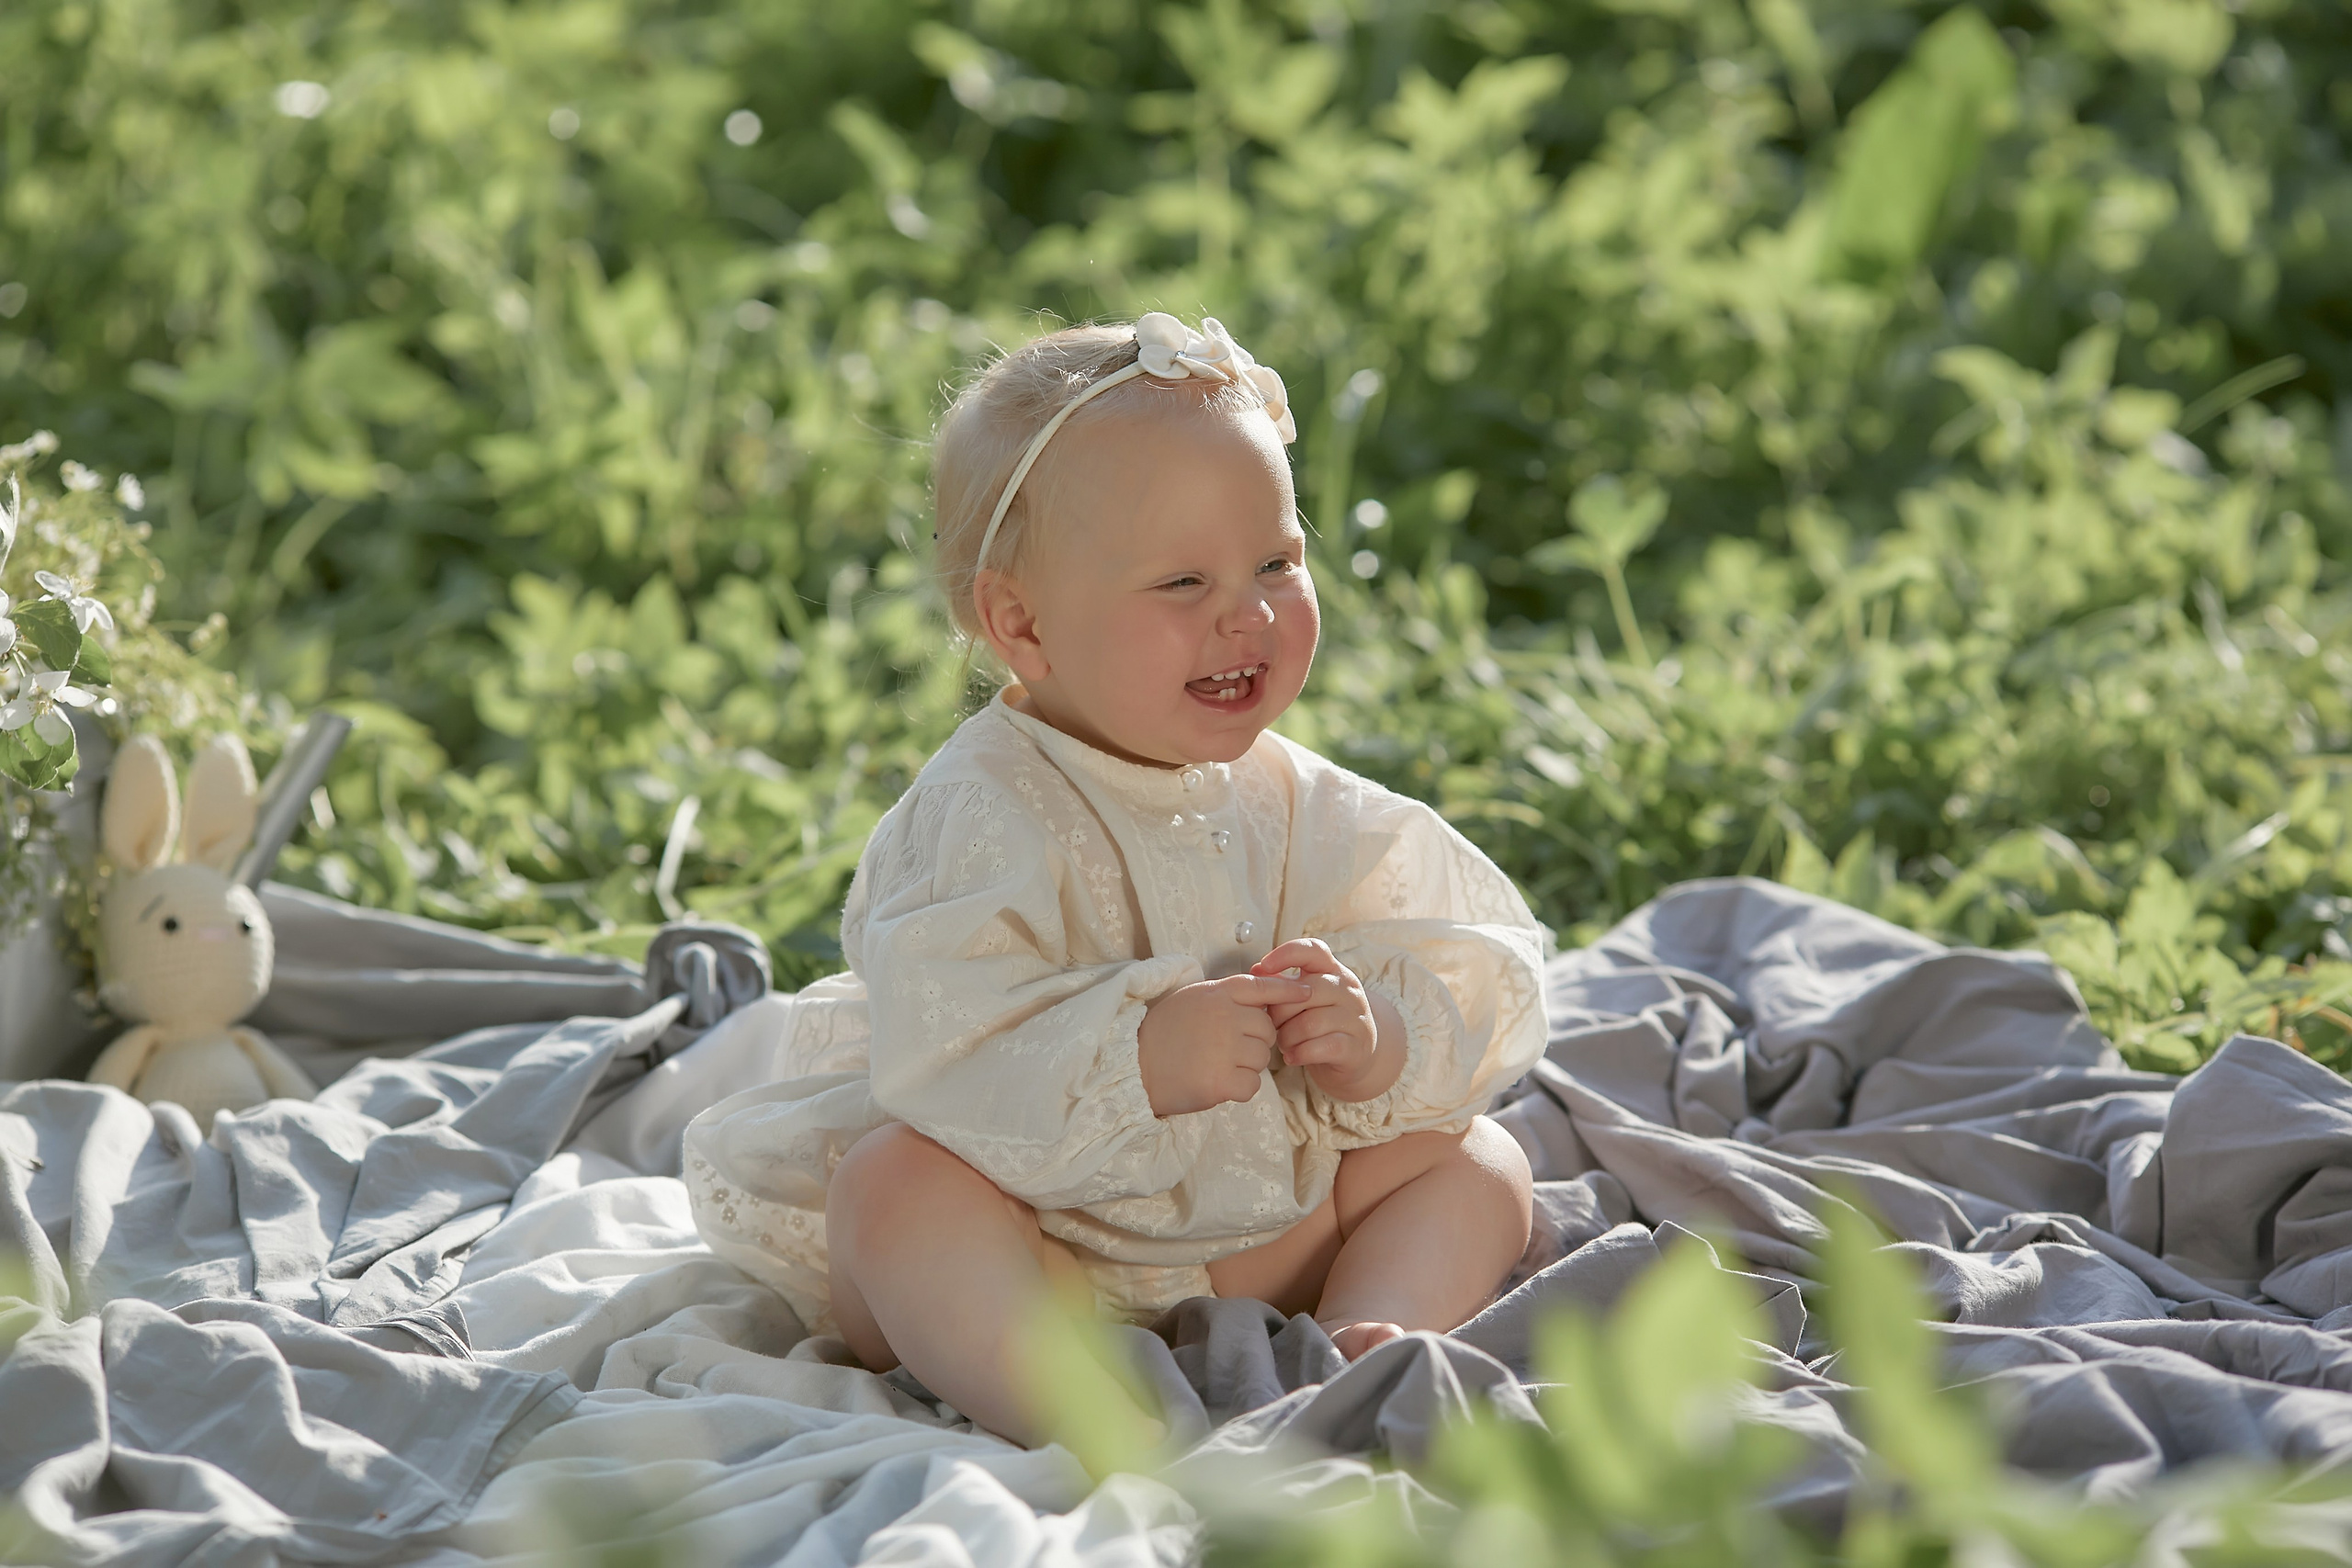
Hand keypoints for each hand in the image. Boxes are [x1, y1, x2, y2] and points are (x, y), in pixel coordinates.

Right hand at [1138, 974, 1309, 1116]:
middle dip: (1254, 1043)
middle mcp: (1225, 1016)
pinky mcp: (1221, 1080)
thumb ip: (1225, 997)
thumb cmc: (1162, 1033)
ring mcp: (1224, 1048)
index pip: (1263, 987)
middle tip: (1224, 1050)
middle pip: (1267, 1031)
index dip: (1287, 990)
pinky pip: (1251, 1085)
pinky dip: (1238, 1089)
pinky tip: (1214, 1083)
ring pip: (1261, 1060)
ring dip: (1245, 1067)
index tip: (1306, 994)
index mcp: (1217, 993)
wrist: (1133, 1067)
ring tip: (1213, 1065)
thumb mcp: (1192, 999)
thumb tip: (1262, 1001)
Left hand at [1250, 939, 1402, 1101]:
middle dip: (1279, 1013)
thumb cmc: (1323, 1021)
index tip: (1265, 966)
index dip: (1286, 954)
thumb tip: (1256, 970)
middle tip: (1274, 1026)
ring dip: (1287, 1038)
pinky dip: (1299, 1054)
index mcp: (1333, 971)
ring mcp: (1355, 1018)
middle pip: (1303, 993)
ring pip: (1308, 1024)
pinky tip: (1293, 1056)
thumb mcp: (1305, 998)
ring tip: (1284, 1043)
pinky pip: (1319, 1048)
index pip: (1313, 950)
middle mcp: (1347, 990)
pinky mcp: (1354, 1046)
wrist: (1357, 1053)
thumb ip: (1282, 984)